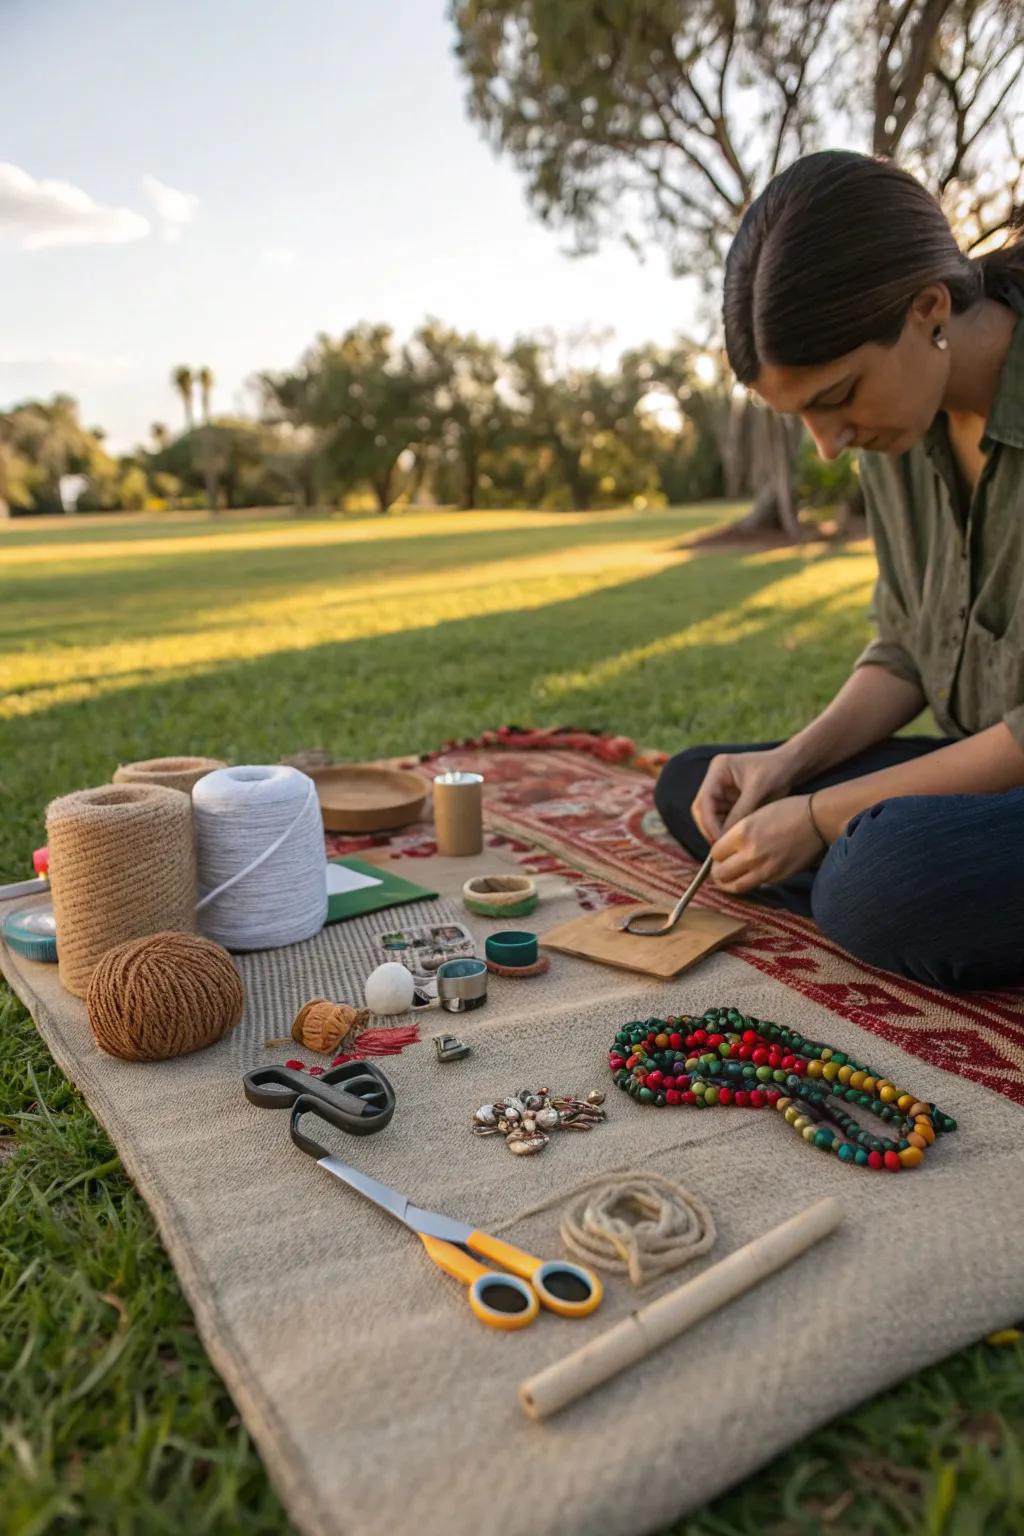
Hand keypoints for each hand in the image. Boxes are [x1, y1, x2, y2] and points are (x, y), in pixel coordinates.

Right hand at [691, 747, 798, 842]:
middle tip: (722, 847)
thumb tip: (725, 837)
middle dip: (711, 829)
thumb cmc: (776, 770)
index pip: (703, 801)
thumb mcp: (758, 790)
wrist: (791, 766)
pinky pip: (723, 819)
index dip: (708, 822)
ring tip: (730, 845)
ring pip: (711, 817)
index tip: (720, 840)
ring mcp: (721, 791)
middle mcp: (715, 780)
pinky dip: (727, 830)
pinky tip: (736, 839)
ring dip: (718, 831)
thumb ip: (740, 812)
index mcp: (718, 770)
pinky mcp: (729, 801)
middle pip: (702, 810)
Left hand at [710, 796, 825, 893]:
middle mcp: (751, 854)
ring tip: (727, 879)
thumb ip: (736, 833)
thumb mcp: (754, 814)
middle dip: (717, 871)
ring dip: (728, 884)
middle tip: (720, 867)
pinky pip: (755, 885)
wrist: (817, 821)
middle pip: (721, 873)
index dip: (716, 853)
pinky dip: (747, 882)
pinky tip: (748, 876)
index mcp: (742, 834)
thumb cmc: (787, 811)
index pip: (715, 853)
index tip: (720, 852)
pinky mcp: (777, 877)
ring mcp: (764, 868)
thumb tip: (722, 849)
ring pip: (735, 886)